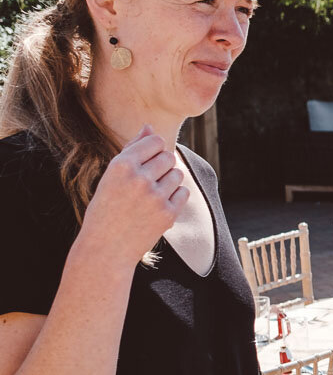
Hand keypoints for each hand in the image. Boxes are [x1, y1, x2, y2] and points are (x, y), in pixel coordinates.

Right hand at [81, 125, 188, 263]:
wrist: (106, 248)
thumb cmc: (107, 208)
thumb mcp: (111, 176)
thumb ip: (132, 150)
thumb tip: (149, 127)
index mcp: (121, 166)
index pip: (155, 141)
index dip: (153, 150)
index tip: (145, 162)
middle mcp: (139, 179)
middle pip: (169, 156)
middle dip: (162, 166)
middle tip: (147, 182)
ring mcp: (155, 197)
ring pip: (178, 174)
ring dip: (169, 181)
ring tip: (150, 195)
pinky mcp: (168, 213)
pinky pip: (183, 192)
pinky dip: (175, 197)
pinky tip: (158, 206)